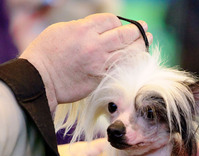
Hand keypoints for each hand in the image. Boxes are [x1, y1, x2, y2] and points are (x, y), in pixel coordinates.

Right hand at [20, 13, 151, 111]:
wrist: (40, 79)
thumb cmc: (46, 53)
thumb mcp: (62, 30)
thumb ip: (82, 29)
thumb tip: (96, 30)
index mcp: (84, 30)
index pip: (111, 21)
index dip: (118, 23)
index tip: (120, 26)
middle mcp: (95, 46)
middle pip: (124, 35)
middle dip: (137, 32)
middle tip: (146, 30)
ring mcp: (99, 64)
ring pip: (127, 54)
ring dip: (140, 48)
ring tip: (147, 43)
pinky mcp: (100, 80)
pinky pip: (121, 70)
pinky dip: (131, 65)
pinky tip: (137, 62)